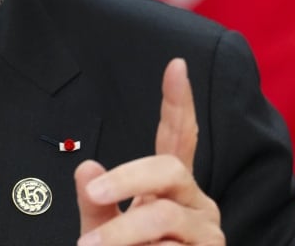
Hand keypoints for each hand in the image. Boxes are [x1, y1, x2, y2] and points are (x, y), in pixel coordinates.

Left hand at [74, 58, 222, 244]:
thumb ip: (95, 204)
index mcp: (172, 188)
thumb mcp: (103, 232)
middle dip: (128, 179)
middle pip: (169, 169)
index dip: (178, 103)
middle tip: (90, 196)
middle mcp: (196, 203)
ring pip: (165, 218)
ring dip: (122, 234)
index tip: (176, 65)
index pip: (178, 138)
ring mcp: (208, 233)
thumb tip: (86, 166)